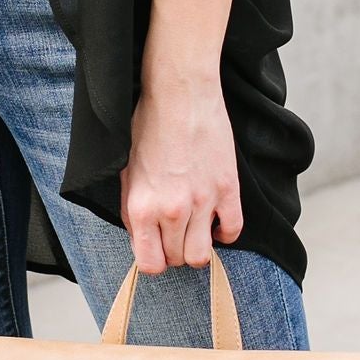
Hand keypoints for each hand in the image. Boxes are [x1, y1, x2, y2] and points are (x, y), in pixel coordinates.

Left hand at [121, 61, 243, 272]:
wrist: (181, 94)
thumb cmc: (149, 126)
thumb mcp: (127, 172)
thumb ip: (132, 210)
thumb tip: (143, 237)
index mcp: (141, 207)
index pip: (150, 264)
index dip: (153, 261)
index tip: (156, 249)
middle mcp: (172, 210)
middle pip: (178, 260)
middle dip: (174, 252)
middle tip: (174, 233)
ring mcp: (203, 201)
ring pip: (203, 254)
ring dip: (198, 247)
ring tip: (194, 230)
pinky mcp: (227, 188)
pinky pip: (233, 229)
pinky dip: (226, 233)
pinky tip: (217, 221)